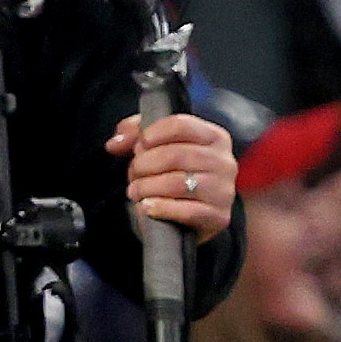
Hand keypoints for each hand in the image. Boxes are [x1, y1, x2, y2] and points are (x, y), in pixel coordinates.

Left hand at [112, 110, 235, 237]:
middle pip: (176, 155)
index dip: (153, 133)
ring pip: (178, 183)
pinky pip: (186, 211)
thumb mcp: (157, 146)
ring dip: (147, 187)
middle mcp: (224, 161)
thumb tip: (115, 143)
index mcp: (214, 137)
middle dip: (145, 164)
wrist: (191, 216)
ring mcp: (224, 190)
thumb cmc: (175, 173)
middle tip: (134, 173)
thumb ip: (134, 134)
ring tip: (136, 190)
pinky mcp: (219, 217)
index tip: (140, 145)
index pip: (182, 125)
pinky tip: (147, 206)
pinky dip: (160, 208)